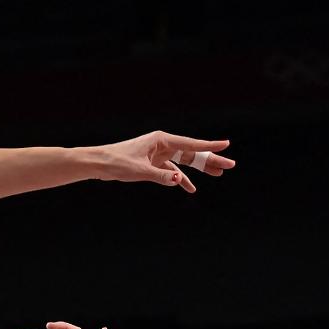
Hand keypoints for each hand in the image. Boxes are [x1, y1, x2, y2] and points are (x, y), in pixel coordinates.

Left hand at [94, 131, 235, 192]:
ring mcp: (159, 154)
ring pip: (185, 161)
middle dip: (210, 159)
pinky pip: (172, 170)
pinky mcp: (153, 163)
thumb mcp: (140, 171)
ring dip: (199, 169)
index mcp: (161, 140)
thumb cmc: (116, 162)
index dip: (210, 147)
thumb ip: (161, 176)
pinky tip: (190, 188)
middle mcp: (163, 144)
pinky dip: (181, 179)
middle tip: (229, 165)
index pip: (190, 145)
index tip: (226, 145)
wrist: (99, 164)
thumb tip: (179, 181)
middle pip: (192, 153)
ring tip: (218, 174)